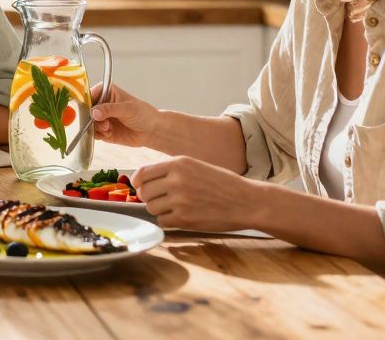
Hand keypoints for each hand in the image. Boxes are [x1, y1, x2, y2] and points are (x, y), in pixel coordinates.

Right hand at [89, 83, 159, 147]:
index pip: (89, 94)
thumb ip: (109, 109)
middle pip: (86, 110)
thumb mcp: (127, 109)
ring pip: (88, 123)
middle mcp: (102, 104)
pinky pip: (94, 133)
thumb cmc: (143, 114)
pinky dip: (99, 134)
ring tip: (108, 128)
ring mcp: (101, 117)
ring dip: (96, 127)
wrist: (151, 131)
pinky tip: (109, 133)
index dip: (86, 103)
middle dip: (91, 118)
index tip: (88, 112)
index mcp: (106, 92)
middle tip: (104, 123)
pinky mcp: (103, 130)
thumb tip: (93, 112)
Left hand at [133, 155, 262, 231]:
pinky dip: (168, 220)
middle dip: (149, 198)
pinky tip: (181, 216)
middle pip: (144, 192)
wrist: (246, 201)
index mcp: (178, 163)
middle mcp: (176, 180)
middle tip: (161, 200)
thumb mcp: (196, 166)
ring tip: (175, 208)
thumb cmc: (222, 184)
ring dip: (159, 210)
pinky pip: (162, 221)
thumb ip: (171, 171)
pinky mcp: (184, 218)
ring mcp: (179, 200)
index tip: (140, 188)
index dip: (138, 182)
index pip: (142, 173)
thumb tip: (145, 180)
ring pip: (151, 207)